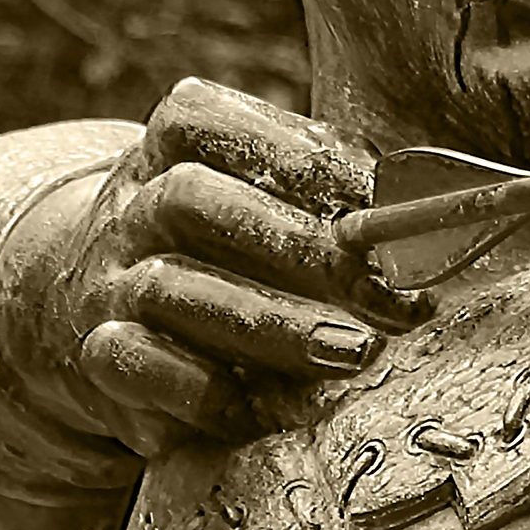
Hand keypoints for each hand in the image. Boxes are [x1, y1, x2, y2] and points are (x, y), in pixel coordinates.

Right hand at [0, 78, 427, 457]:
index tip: (380, 197)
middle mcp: (131, 207)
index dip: (296, 154)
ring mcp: (107, 281)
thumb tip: (433, 201)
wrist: (96, 315)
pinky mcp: (98, 356)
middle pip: (195, 199)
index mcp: (169, 148)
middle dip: (303, 247)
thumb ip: (330, 193)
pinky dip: (203, 387)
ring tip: (357, 352)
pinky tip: (264, 408)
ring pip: (174, 288)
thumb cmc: (225, 252)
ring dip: (276, 324)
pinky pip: (135, 364)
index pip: (206, 120)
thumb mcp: (262, 204)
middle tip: (390, 295)